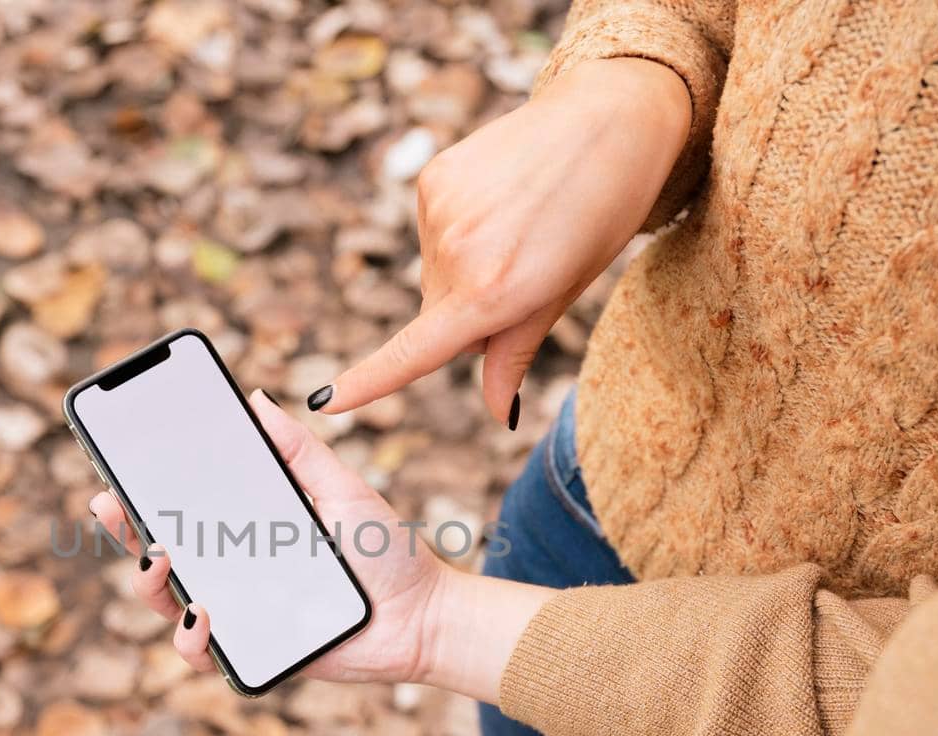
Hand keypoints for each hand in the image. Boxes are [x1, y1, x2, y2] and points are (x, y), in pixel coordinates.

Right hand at [90, 391, 451, 685]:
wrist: (423, 617)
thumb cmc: (386, 553)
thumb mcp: (342, 488)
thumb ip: (298, 449)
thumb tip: (256, 399)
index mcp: (246, 527)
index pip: (182, 508)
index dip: (143, 491)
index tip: (118, 467)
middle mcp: (233, 570)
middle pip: (160, 553)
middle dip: (126, 530)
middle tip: (113, 504)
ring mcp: (239, 613)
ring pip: (168, 604)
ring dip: (148, 584)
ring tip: (159, 559)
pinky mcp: (254, 653)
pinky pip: (204, 654)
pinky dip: (191, 639)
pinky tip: (202, 613)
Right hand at [310, 57, 691, 425]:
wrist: (610, 119)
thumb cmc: (601, 215)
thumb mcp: (564, 293)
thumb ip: (515, 354)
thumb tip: (498, 413)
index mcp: (493, 293)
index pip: (415, 351)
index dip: (370, 380)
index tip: (327, 402)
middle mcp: (455, 254)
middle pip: (439, 316)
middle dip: (471, 311)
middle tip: (528, 267)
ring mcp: (439, 211)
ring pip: (437, 274)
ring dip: (466, 266)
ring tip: (520, 224)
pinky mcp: (432, 179)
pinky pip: (435, 231)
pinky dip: (460, 229)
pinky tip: (499, 201)